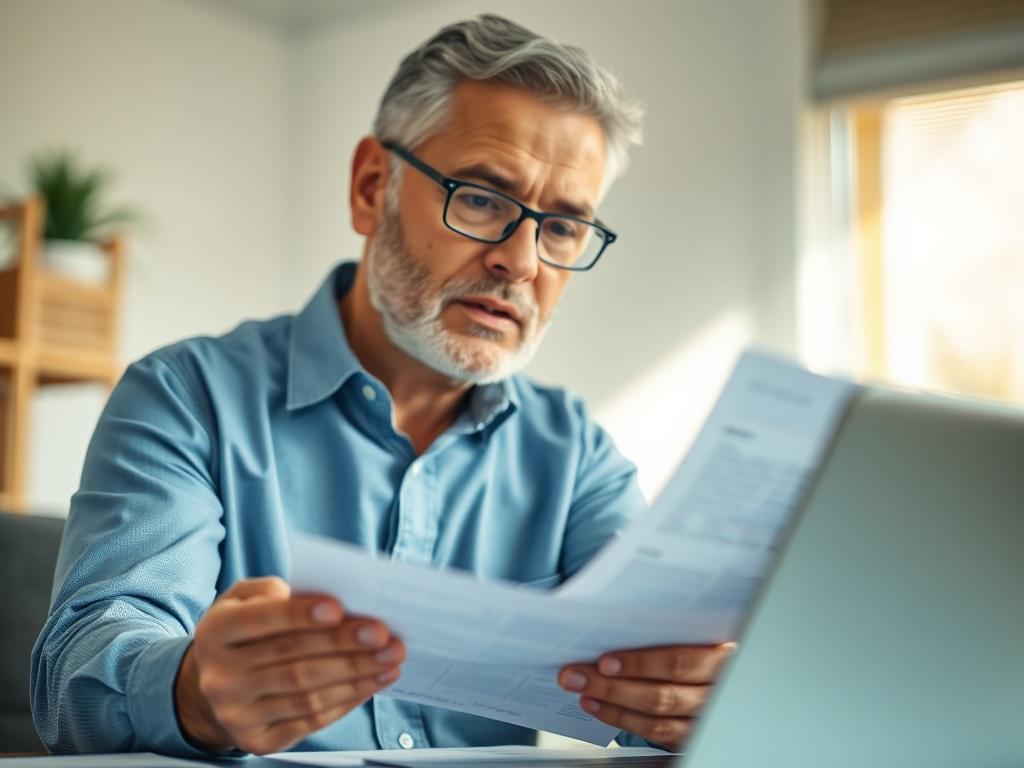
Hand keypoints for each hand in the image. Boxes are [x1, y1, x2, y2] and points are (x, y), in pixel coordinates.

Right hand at [174, 576, 404, 754]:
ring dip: (355, 675)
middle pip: (291, 661)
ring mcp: (237, 713)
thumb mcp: (242, 599)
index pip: (259, 621)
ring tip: (389, 658)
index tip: (338, 608)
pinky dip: (347, 700)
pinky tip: (372, 682)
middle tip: (383, 634)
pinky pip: (310, 720)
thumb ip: (269, 590)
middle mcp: (220, 677)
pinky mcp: (257, 740)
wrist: (215, 686)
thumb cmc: (243, 631)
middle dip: (344, 646)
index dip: (299, 615)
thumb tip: (308, 596)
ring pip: (306, 694)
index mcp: (215, 632)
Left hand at [558, 643, 734, 750]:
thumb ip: (669, 627)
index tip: (605, 661)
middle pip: (662, 695)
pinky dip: (623, 721)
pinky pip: (657, 734)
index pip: (680, 663)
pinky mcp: (691, 734)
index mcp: (723, 657)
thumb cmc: (704, 639)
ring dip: (614, 707)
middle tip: (576, 676)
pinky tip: (600, 708)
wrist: (724, 669)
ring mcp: (705, 718)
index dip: (642, 664)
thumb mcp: (698, 627)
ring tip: (583, 692)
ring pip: (657, 720)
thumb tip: (614, 623)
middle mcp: (717, 691)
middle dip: (613, 687)